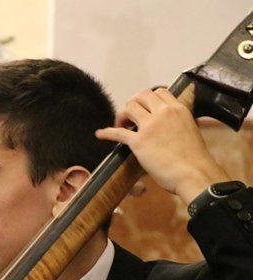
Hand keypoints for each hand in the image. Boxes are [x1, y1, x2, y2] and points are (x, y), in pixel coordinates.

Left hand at [95, 88, 228, 204]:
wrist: (194, 173)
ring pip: (129, 107)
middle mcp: (164, 113)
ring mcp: (150, 126)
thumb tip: (168, 127)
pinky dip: (106, 132)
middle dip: (133, 103)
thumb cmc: (194, 158)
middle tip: (130, 116)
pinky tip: (100, 134)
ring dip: (122, 115)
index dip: (148, 99)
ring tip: (121, 125)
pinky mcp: (139, 141)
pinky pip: (117, 132)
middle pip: (141, 95)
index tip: (144, 108)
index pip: (159, 92)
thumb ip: (177, 123)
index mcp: (178, 110)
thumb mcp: (190, 130)